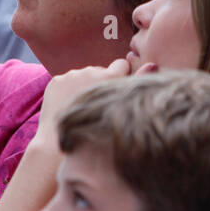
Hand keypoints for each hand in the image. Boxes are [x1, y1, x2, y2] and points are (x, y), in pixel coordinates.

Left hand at [31, 58, 156, 145]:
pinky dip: (67, 90)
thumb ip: (139, 83)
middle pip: (101, 71)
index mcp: (110, 76)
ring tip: (83, 109)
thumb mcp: (122, 107)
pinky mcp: (56, 80)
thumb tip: (153, 64)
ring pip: (83, 76)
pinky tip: (68, 107)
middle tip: (97, 106)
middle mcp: (92, 70)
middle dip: (100, 83)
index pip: (121, 64)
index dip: (120, 77)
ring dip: (84, 86)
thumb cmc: (98, 133)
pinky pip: (66, 81)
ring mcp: (72, 75)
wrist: (60, 147)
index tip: (115, 92)